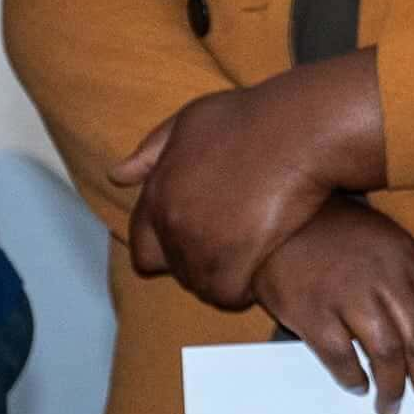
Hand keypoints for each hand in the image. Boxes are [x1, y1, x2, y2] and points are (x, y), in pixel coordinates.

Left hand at [123, 55, 380, 306]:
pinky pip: (228, 295)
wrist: (297, 129)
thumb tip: (116, 176)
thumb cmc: (251, 118)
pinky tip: (260, 272)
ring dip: (223, 279)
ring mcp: (200, 242)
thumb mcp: (191, 121)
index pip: (143, 248)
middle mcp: (171, 220)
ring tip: (250, 260)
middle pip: (176, 270)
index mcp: (158, 191)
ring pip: (202, 285)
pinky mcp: (233, 258)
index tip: (200, 243)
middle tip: (233, 249)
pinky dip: (242, 292)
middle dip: (200, 264)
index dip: (169, 251)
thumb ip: (152, 152)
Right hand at [256, 204, 413, 413]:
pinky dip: (353, 377)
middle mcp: (383, 278)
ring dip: (393, 389)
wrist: (279, 219)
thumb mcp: (388, 244)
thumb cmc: (338, 235)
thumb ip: (412, 285)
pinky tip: (358, 385)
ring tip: (391, 407)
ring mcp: (346, 295)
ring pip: (385, 354)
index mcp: (407, 261)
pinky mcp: (311, 311)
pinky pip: (340, 357)